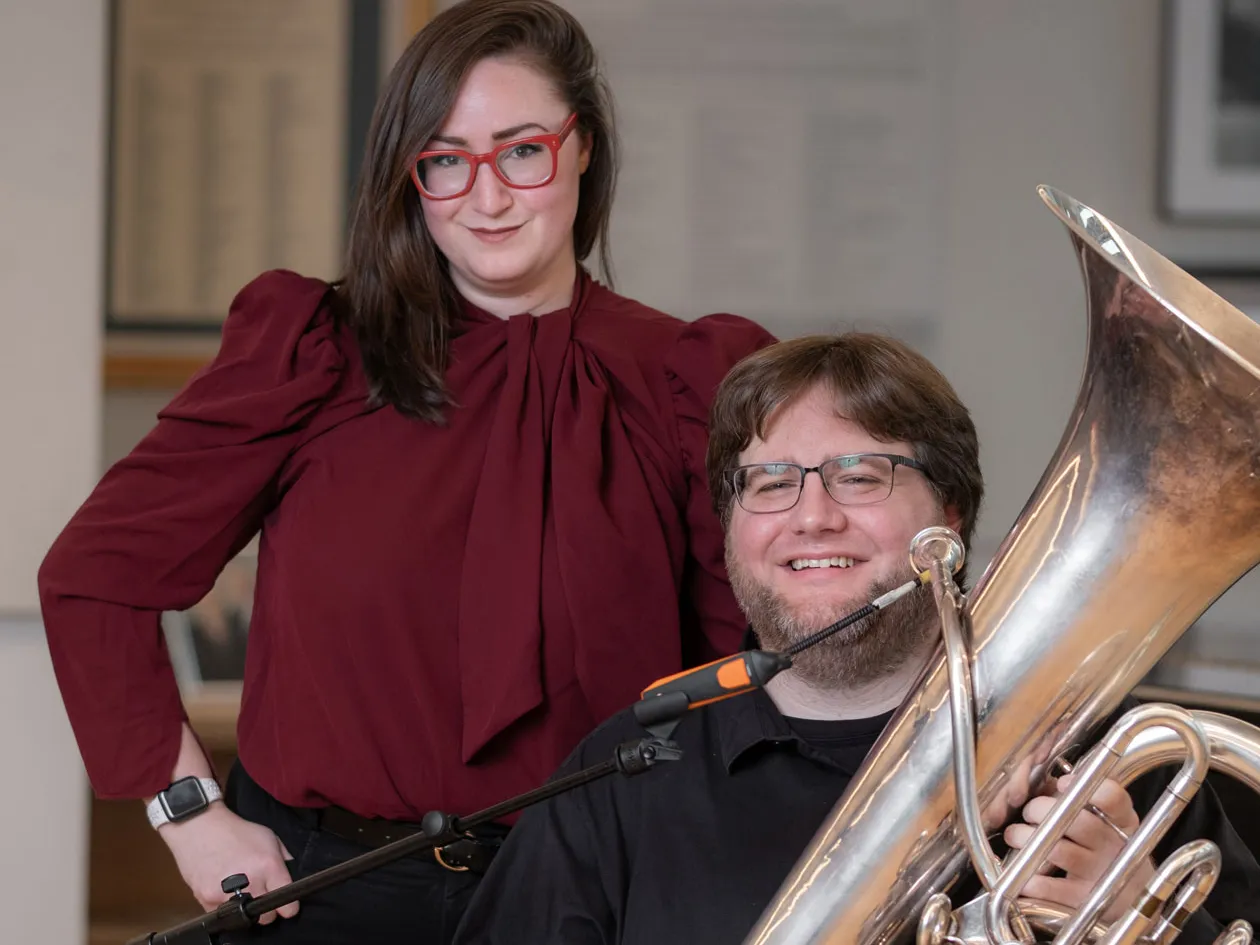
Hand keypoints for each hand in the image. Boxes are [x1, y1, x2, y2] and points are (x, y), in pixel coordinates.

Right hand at [158, 802, 298, 923]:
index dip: (289, 907)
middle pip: (267, 918)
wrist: (200, 827)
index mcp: (269, 867)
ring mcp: (227, 894)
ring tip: (242, 890)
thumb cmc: (236, 830)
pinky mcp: (207, 900)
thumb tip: (292, 878)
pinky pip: (222, 914)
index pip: (288, 907)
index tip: (287, 906)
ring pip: (244, 919)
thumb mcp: (269, 837)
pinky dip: (225, 906)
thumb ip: (284, 859)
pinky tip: (224, 890)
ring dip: (246, 909)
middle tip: (262, 894)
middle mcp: (251, 883)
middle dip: (267, 908)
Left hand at [1004, 775, 1153, 920]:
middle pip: (1077, 821)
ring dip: (1026, 839)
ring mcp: (1101, 874)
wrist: (1132, 900)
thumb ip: (1083, 798)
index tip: (1063, 783)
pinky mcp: (1084, 899)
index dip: (1088, 787)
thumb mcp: (1110, 822)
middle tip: (1029, 812)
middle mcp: (1114, 846)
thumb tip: (1049, 781)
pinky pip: (1050, 888)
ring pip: (1057, 850)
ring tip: (1015, 835)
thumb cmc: (1109, 851)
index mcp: (1122, 822)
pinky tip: (1021, 872)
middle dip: (1041, 810)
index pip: (1114, 798)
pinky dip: (1029, 878)